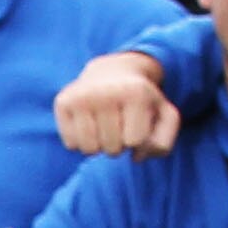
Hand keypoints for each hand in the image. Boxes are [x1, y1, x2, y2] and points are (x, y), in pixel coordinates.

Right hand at [58, 48, 183, 158]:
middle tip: (119, 124)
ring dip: (99, 146)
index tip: (137, 122)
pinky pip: (71, 144)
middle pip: (112, 148)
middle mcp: (106, 91)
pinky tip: (88, 124)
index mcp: (135, 92)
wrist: (112, 71)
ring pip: (89, 150)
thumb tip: (136, 156)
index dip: (138, 140)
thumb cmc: (141, 100)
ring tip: (104, 127)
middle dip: (118, 144)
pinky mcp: (63, 102)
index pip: (134, 142)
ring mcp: (81, 96)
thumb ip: (163, 142)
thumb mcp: (165, 116)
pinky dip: (80, 142)